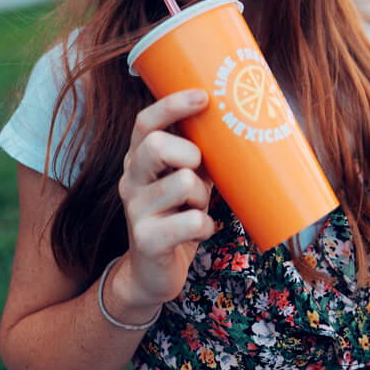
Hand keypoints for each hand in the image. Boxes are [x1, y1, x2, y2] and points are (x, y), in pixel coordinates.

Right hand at [116, 89, 214, 313]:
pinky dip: (205, 226)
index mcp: (138, 159)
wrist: (153, 272)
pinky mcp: (147, 239)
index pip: (145, 123)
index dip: (172, 105)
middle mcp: (130, 179)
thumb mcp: (187, 179)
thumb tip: (239, 123)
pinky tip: (197, 231)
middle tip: (197, 171)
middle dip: (189, 154)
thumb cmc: (178, 215)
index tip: (203, 96)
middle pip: (156, 145)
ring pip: (183, 183)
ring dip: (201, 197)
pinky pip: (192, 220)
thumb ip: (199, 154)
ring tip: (196, 208)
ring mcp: (135, 209)